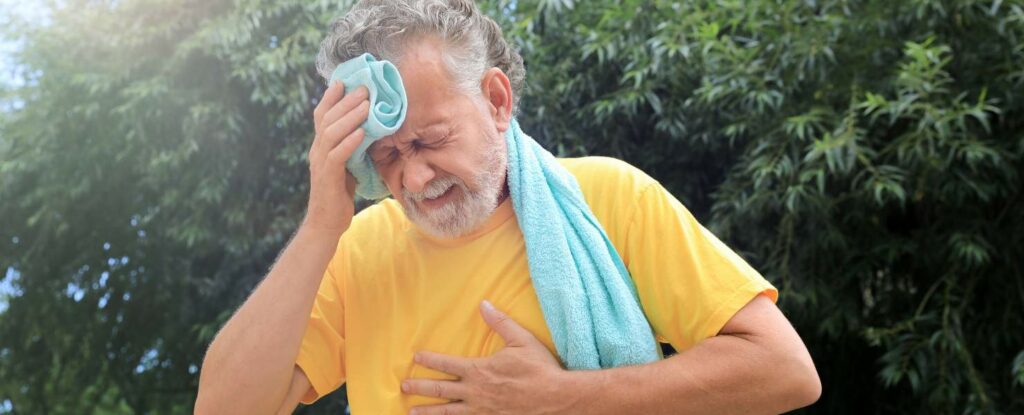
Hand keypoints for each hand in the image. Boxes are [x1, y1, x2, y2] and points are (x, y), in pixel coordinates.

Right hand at [304, 80, 369, 234]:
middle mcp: (317, 150)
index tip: (343, 80)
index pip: (322, 116)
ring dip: (350, 116)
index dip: (331, 97)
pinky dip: (349, 142)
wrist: (327, 223)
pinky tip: (361, 133)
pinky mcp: (327, 177)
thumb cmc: (340, 194)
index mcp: (321, 146)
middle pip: (328, 118)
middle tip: (364, 87)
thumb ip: (352, 148)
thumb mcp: (348, 165)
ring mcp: (320, 163)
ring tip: (366, 104)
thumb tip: (369, 131)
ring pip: (331, 133)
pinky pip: (337, 155)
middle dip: (346, 101)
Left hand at [402, 301, 575, 414]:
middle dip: (420, 387)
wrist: (556, 398)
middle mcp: (475, 392)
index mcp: (480, 370)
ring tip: (412, 412)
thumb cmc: (539, 368)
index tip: (416, 357)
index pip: (447, 363)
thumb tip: (484, 304)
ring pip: (448, 411)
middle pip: (440, 389)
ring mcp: (481, 410)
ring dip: (428, 412)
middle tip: (404, 385)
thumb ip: (500, 322)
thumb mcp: (521, 339)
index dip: (430, 359)